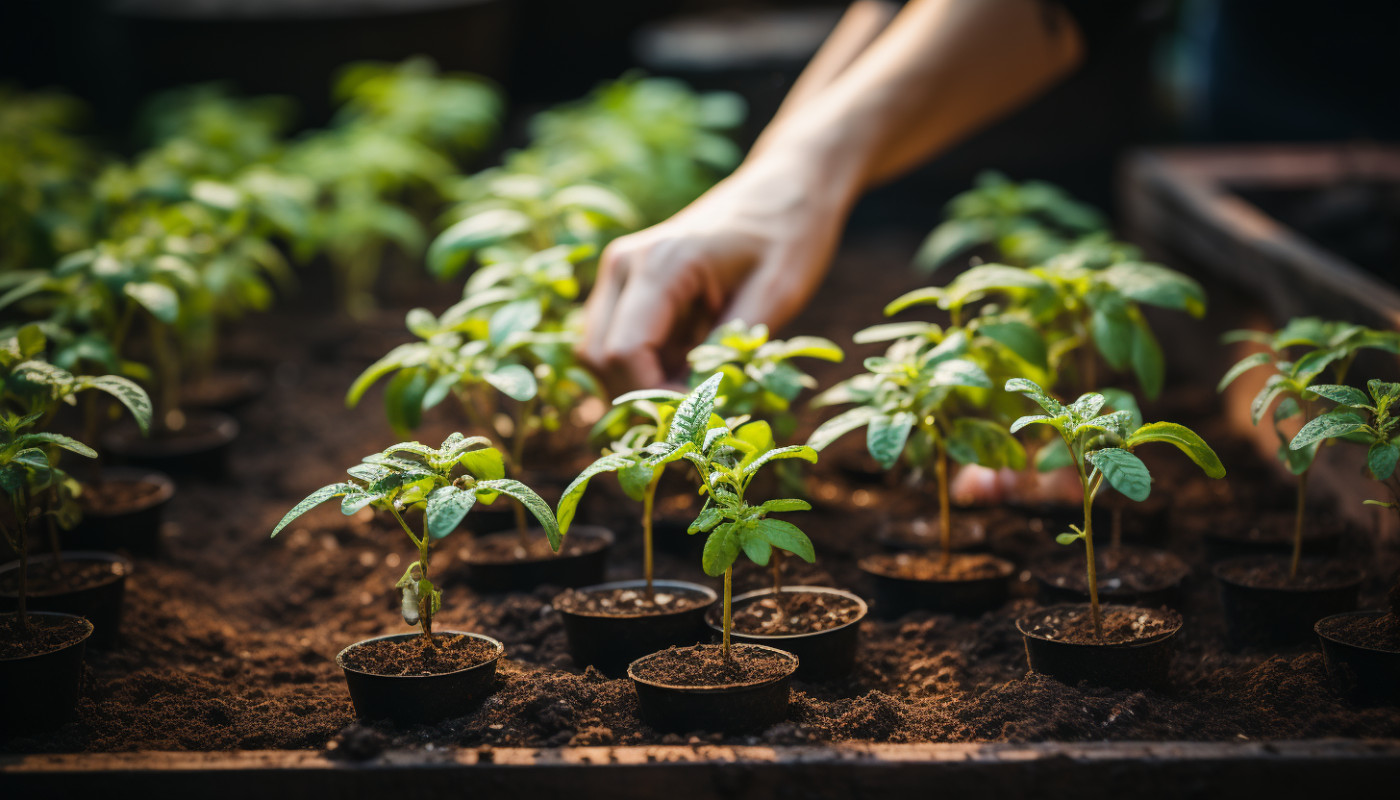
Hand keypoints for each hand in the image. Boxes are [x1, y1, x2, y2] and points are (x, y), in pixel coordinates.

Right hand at [578, 150, 856, 391]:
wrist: (786, 185)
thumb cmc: (789, 232)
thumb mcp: (776, 293)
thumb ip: (732, 349)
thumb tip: (702, 407)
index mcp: (659, 263)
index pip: (624, 352)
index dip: (655, 397)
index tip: (701, 419)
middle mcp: (625, 264)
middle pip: (599, 358)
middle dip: (640, 396)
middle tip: (698, 417)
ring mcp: (621, 272)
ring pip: (599, 354)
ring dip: (640, 383)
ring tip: (697, 392)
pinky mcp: (629, 284)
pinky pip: (618, 340)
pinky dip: (646, 367)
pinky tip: (691, 369)